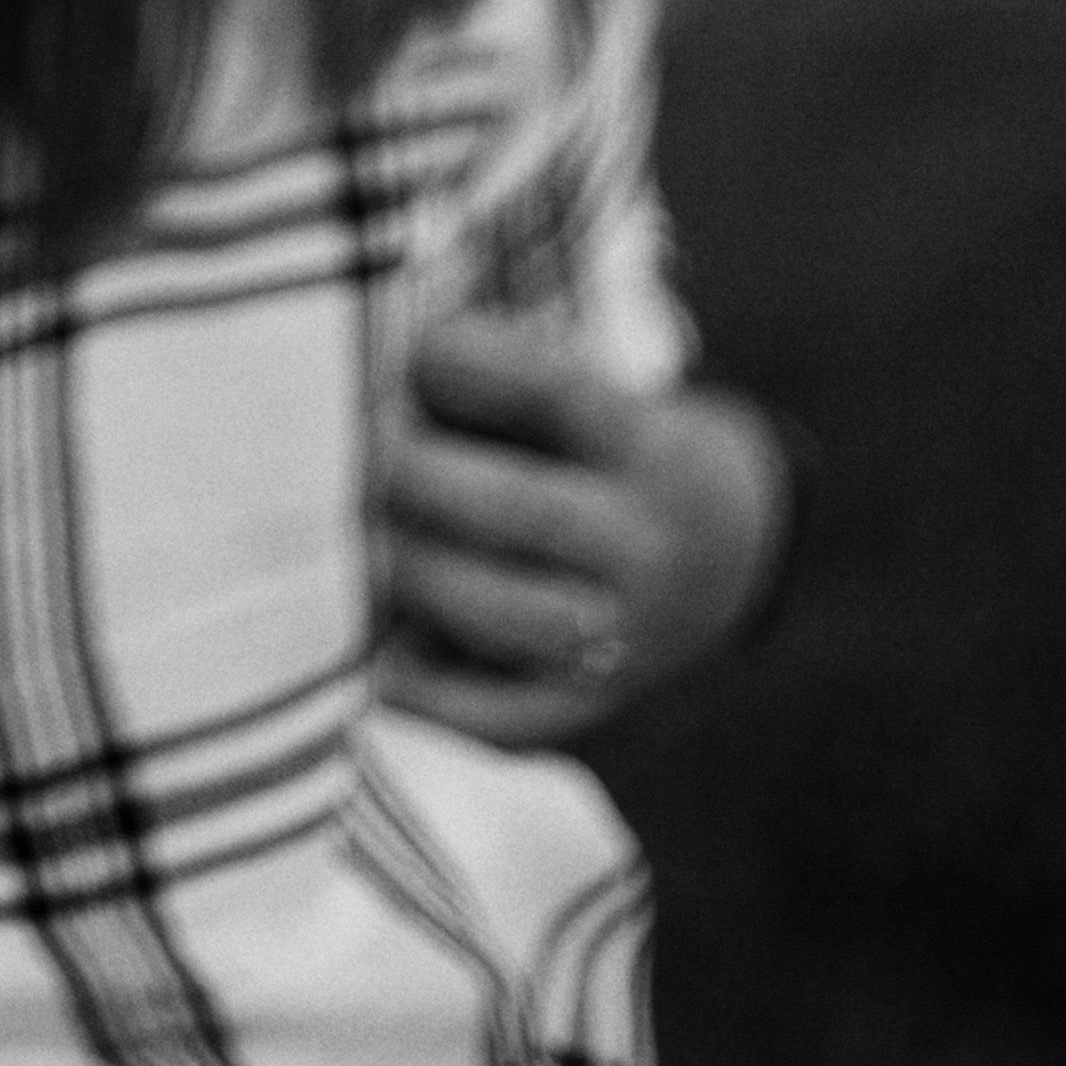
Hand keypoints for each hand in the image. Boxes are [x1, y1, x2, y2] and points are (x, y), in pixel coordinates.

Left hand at [373, 306, 788, 745]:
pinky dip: (419, 686)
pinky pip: (492, 717)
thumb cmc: (600, 450)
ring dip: (409, 570)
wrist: (718, 556)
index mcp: (651, 447)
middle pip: (521, 508)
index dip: (464, 362)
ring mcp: (623, 641)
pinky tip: (367, 648)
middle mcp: (647, 548)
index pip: (554, 390)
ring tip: (353, 533)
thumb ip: (492, 381)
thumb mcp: (588, 393)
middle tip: (347, 443)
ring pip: (503, 615)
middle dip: (414, 472)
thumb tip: (371, 377)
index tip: (408, 348)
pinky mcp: (582, 713)